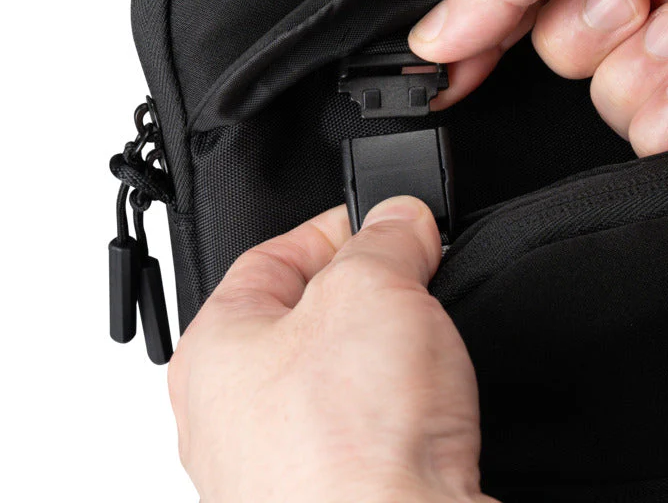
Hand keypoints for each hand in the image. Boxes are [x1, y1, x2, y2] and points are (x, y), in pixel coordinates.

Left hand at [168, 197, 496, 502]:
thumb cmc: (348, 446)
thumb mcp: (372, 290)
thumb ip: (387, 238)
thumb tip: (402, 218)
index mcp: (216, 348)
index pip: (272, 257)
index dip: (336, 228)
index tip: (385, 222)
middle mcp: (233, 414)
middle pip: (306, 316)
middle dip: (366, 290)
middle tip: (413, 276)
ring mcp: (279, 464)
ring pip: (338, 375)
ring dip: (385, 351)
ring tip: (425, 344)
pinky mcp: (331, 496)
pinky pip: (366, 427)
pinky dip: (398, 406)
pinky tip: (425, 403)